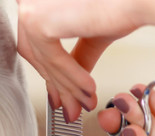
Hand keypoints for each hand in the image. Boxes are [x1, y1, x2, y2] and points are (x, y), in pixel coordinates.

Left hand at [16, 0, 141, 121]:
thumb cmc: (124, 4)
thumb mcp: (92, 33)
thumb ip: (77, 55)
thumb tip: (72, 79)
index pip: (34, 38)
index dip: (49, 70)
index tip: (61, 95)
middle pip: (33, 49)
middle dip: (56, 83)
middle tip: (71, 107)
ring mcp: (30, 4)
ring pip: (41, 57)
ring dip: (66, 85)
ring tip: (85, 102)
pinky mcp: (37, 18)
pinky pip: (51, 58)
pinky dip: (71, 77)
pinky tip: (88, 89)